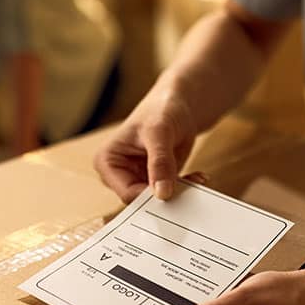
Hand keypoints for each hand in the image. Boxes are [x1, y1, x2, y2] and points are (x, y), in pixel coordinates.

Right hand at [93, 87, 199, 201]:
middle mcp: (118, 173)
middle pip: (140, 200)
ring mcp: (136, 178)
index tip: (172, 192)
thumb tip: (162, 193)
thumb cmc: (161, 110)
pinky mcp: (153, 180)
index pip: (126, 193)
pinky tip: (196, 177)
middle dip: (165, 196)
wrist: (177, 104)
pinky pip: (168, 194)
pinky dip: (184, 187)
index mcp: (107, 161)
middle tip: (188, 187)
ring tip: (196, 179)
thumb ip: (160, 163)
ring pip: (157, 200)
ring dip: (178, 192)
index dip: (149, 197)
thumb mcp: (159, 133)